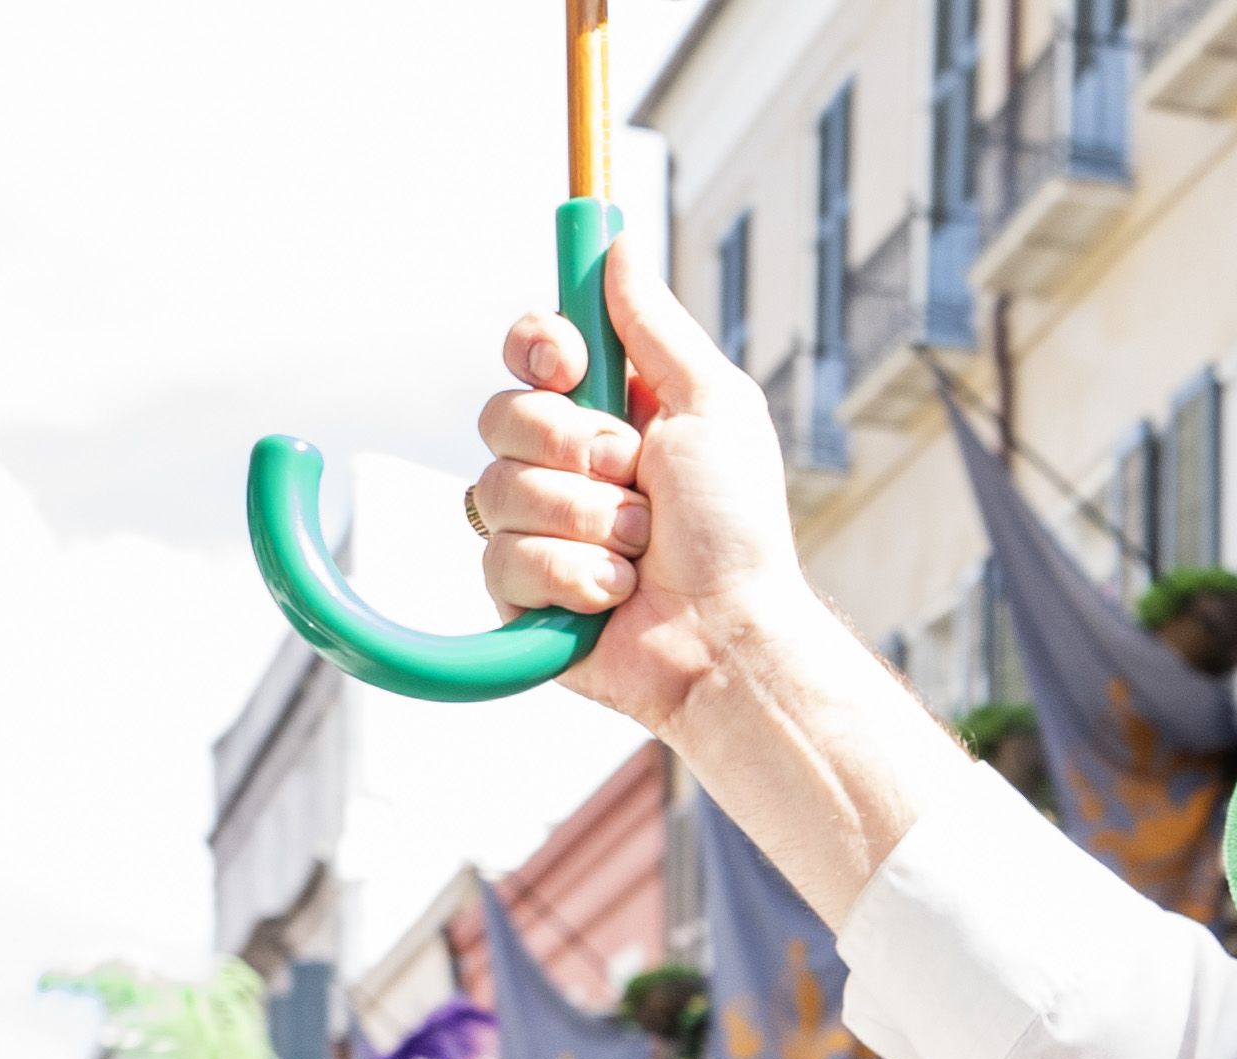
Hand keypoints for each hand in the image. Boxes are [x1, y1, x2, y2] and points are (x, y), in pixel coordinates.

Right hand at [469, 235, 812, 736]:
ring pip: (499, 488)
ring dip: (586, 519)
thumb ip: (657, 326)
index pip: (530, 351)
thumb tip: (615, 244)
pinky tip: (615, 597)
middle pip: (501, 413)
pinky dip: (571, 576)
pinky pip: (502, 559)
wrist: (731, 636)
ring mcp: (537, 529)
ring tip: (640, 549)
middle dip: (573, 445)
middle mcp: (564, 465)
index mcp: (607, 412)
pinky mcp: (520, 594)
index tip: (570, 363)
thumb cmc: (737, 528)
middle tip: (635, 477)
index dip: (537, 349)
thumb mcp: (715, 406)